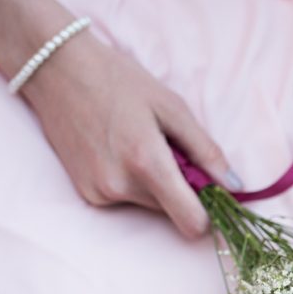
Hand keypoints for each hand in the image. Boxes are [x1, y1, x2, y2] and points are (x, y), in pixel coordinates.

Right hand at [21, 33, 242, 237]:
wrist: (56, 70)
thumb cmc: (118, 81)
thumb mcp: (172, 107)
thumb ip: (206, 151)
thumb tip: (236, 185)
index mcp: (147, 164)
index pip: (192, 222)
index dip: (210, 214)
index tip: (214, 195)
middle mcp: (121, 187)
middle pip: (173, 212)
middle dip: (182, 190)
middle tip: (170, 151)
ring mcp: (100, 193)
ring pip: (151, 206)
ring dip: (158, 185)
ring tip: (140, 145)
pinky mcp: (87, 194)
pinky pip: (127, 199)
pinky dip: (133, 182)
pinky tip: (119, 150)